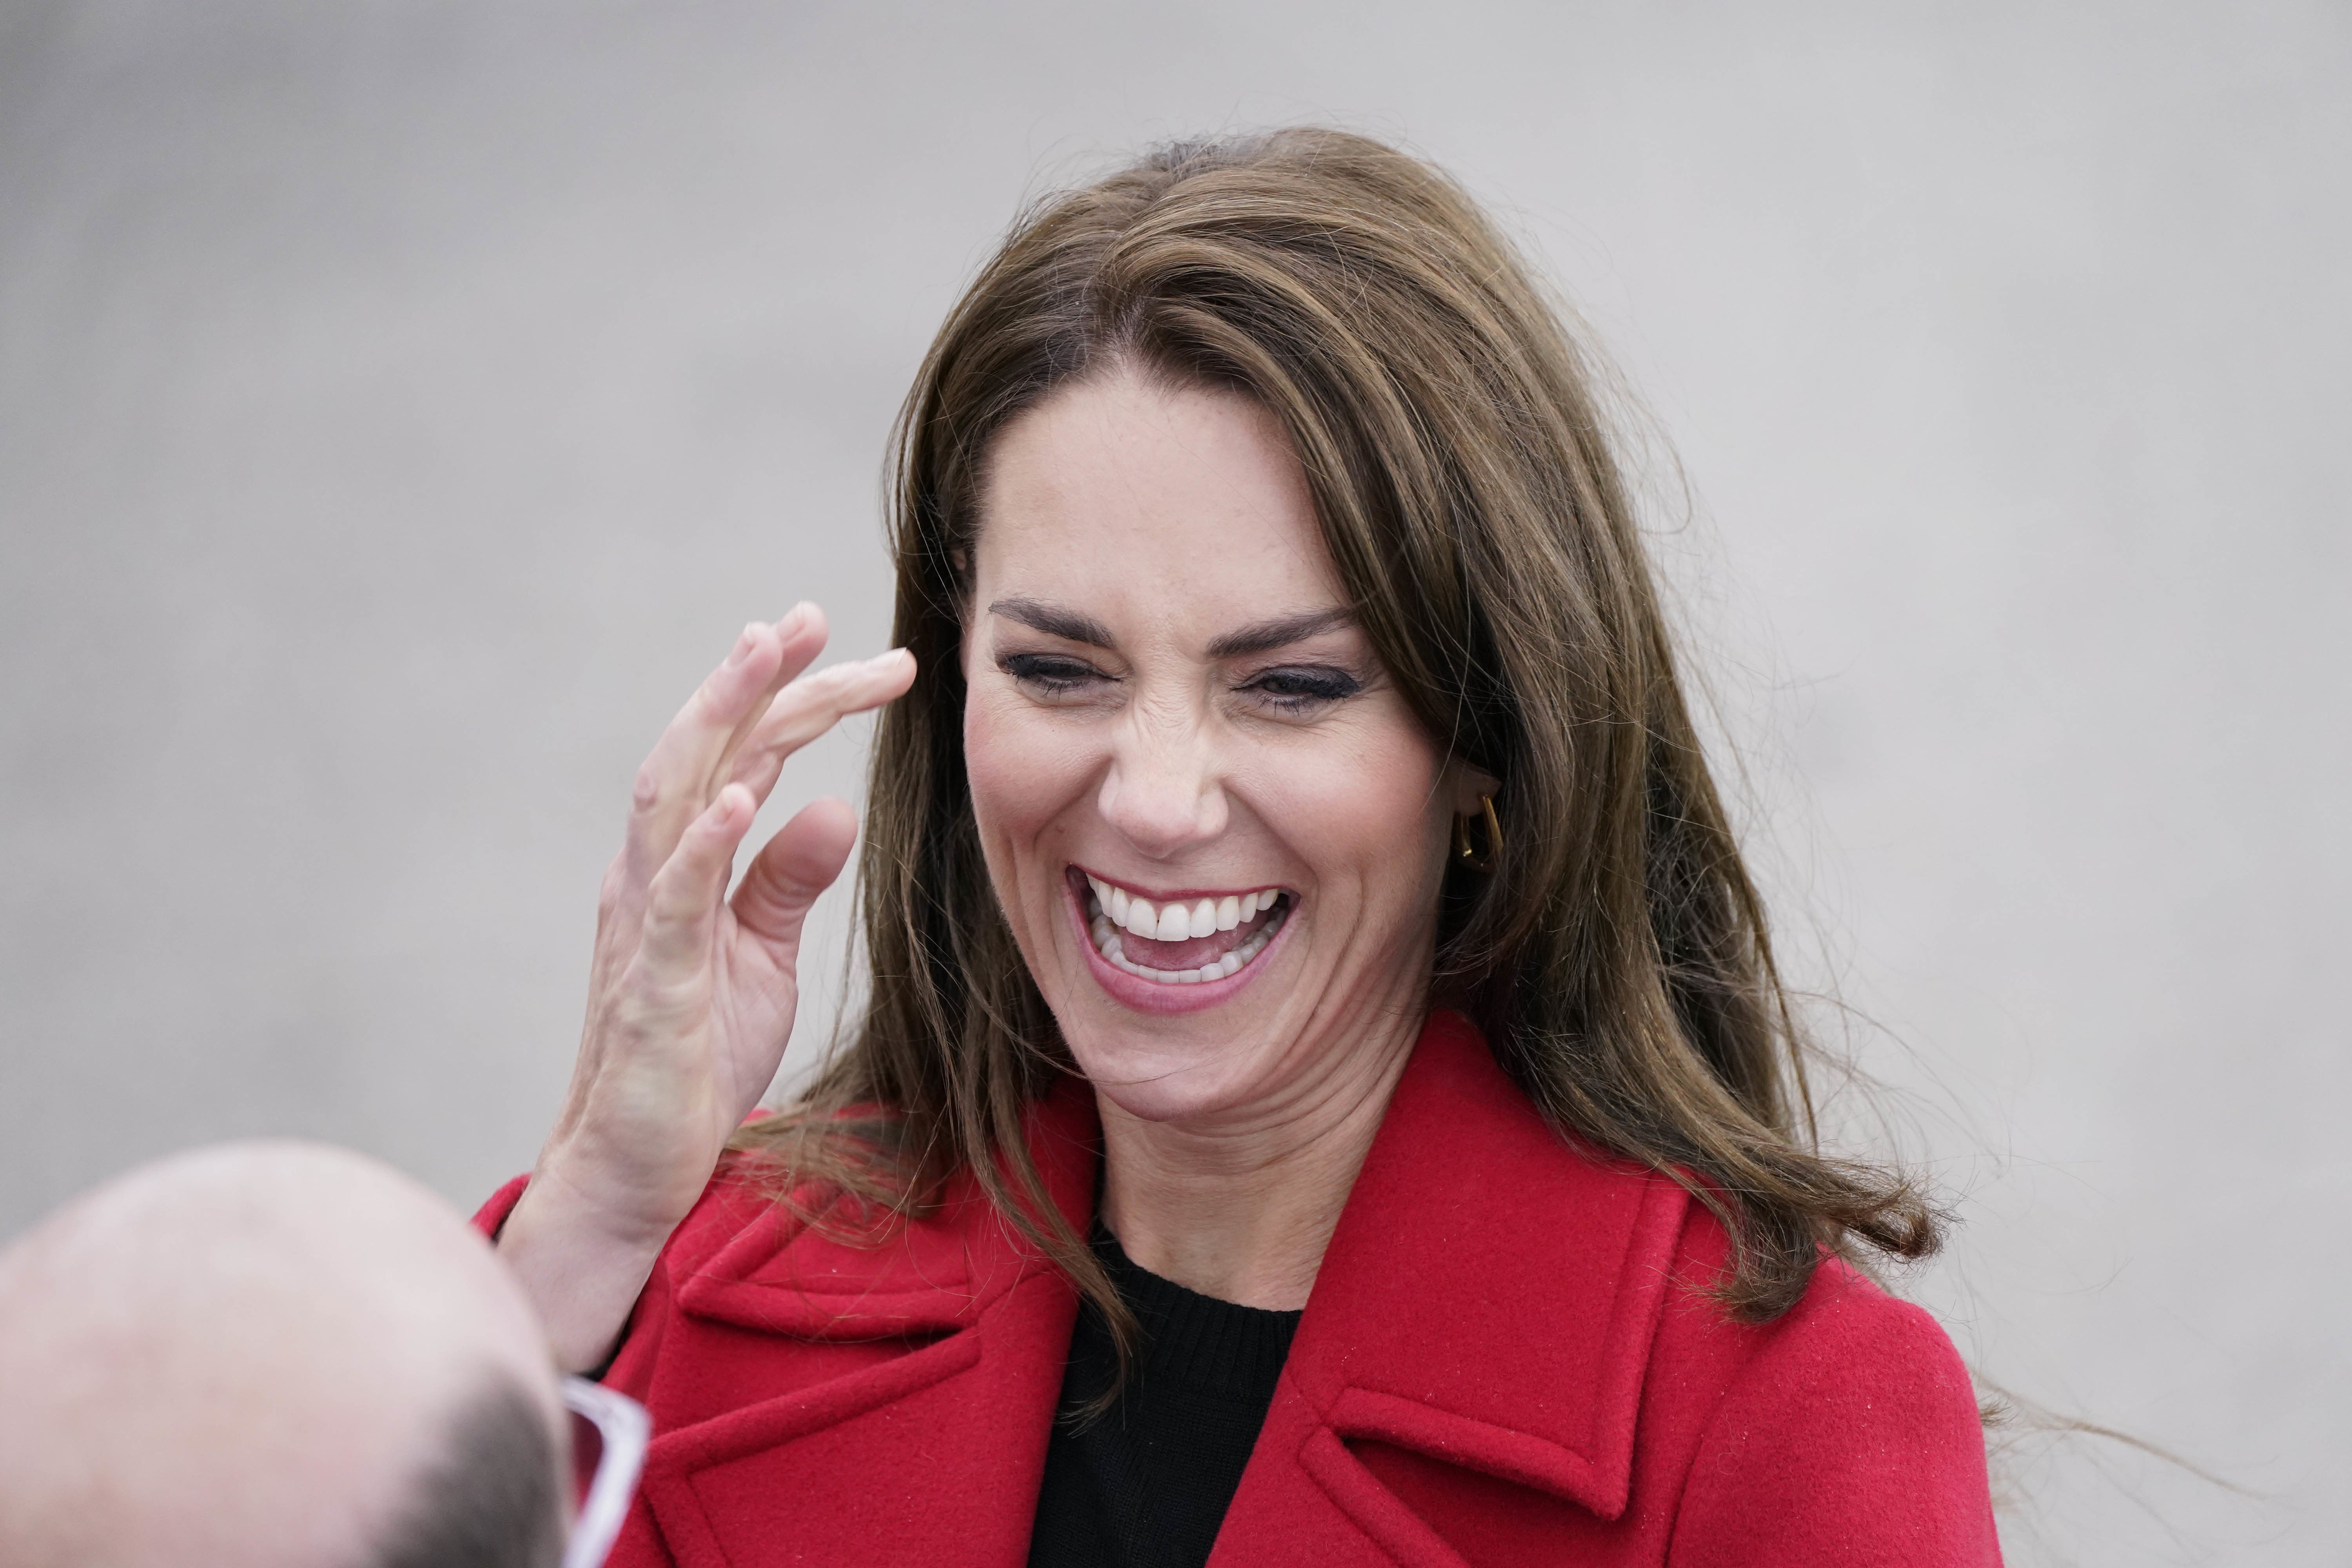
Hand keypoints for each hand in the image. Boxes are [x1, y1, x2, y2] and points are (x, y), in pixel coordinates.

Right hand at [498, 605, 915, 1368]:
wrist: (638, 1168)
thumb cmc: (695, 1058)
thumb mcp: (764, 957)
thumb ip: (789, 881)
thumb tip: (834, 806)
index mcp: (686, 864)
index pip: (745, 758)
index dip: (798, 700)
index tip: (870, 659)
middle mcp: (652, 876)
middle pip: (703, 751)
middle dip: (754, 678)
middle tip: (810, 615)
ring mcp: (643, 926)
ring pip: (669, 796)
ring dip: (715, 721)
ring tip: (761, 656)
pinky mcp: (649, 988)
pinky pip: (670, 904)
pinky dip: (700, 843)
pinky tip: (734, 797)